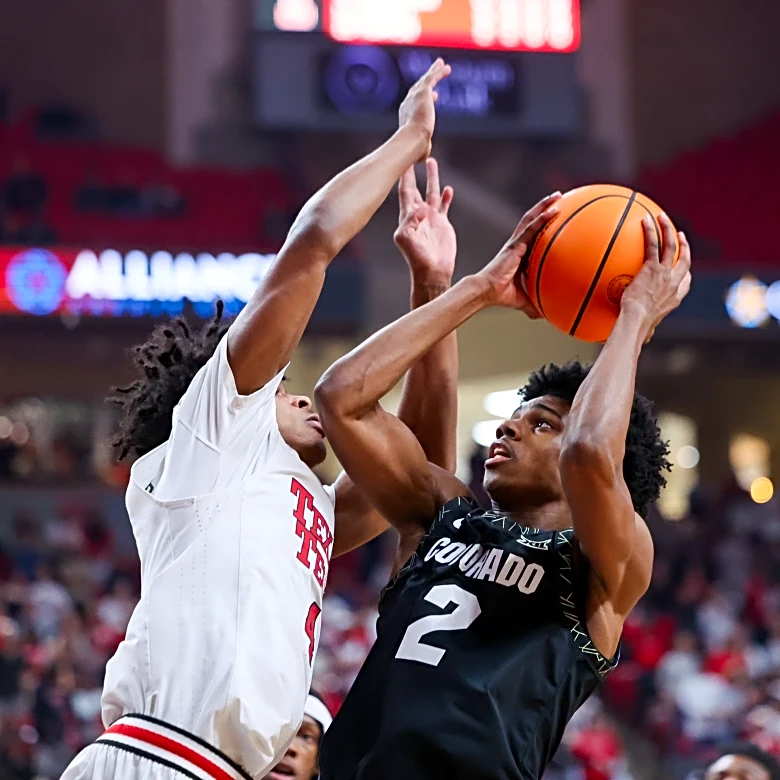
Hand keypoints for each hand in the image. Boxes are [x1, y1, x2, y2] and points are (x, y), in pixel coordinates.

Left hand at [394, 158, 455, 283]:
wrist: (432, 271)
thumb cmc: (416, 258)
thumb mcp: (406, 240)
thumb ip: (410, 222)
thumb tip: (421, 208)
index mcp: (406, 216)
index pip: (405, 190)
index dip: (404, 175)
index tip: (402, 159)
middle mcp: (418, 214)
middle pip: (416, 187)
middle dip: (414, 171)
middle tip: (413, 153)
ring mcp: (430, 218)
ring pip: (430, 192)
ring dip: (431, 178)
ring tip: (432, 162)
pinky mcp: (442, 223)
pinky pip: (444, 205)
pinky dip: (445, 196)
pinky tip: (448, 189)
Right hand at [398, 59, 450, 161]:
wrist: (413, 140)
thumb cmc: (414, 149)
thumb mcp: (419, 149)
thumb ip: (422, 148)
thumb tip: (422, 157)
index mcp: (406, 116)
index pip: (415, 104)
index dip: (425, 99)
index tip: (434, 96)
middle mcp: (408, 104)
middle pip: (418, 89)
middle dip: (426, 81)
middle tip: (433, 75)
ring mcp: (414, 96)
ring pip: (425, 80)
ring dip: (433, 72)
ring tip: (441, 64)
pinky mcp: (422, 91)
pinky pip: (431, 78)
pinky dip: (438, 72)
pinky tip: (446, 68)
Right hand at [475, 192, 560, 313]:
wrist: (487, 292)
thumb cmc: (500, 295)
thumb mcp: (523, 300)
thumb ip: (535, 304)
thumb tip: (547, 317)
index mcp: (518, 255)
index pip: (532, 235)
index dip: (542, 225)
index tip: (554, 218)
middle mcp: (517, 245)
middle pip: (532, 221)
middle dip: (544, 208)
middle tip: (558, 199)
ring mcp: (516, 243)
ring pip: (531, 218)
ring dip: (544, 206)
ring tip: (557, 196)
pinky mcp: (515, 245)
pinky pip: (531, 228)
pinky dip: (542, 218)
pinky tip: (554, 210)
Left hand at [621, 213, 691, 340]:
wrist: (636, 321)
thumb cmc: (637, 329)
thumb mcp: (644, 329)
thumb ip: (642, 329)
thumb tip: (634, 338)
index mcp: (674, 297)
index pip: (685, 281)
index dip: (685, 271)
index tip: (682, 263)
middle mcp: (674, 283)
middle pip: (685, 258)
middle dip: (683, 244)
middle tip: (679, 235)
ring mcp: (666, 273)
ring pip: (672, 245)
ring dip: (668, 229)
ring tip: (662, 217)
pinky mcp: (653, 268)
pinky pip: (653, 244)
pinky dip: (651, 230)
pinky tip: (645, 220)